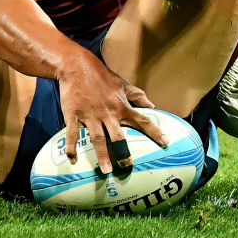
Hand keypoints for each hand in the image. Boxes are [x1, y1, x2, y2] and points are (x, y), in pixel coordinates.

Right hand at [58, 58, 167, 174]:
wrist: (76, 66)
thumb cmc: (101, 76)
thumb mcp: (123, 83)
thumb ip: (138, 95)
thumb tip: (152, 105)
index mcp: (121, 106)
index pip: (142, 120)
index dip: (155, 131)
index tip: (165, 142)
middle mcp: (108, 113)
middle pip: (118, 136)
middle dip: (123, 152)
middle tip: (128, 167)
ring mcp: (91, 116)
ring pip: (98, 139)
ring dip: (102, 155)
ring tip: (106, 171)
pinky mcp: (74, 115)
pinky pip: (73, 134)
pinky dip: (72, 147)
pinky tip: (73, 159)